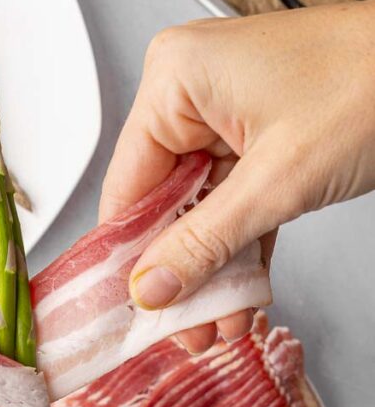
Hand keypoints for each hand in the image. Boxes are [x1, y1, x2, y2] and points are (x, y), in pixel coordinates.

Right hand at [100, 1, 374, 353]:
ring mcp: (225, 112)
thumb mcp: (280, 181)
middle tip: (183, 328)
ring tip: (216, 323)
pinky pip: (234, 199)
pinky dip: (240, 244)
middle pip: (163, 201)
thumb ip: (206, 242)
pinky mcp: (256, 134)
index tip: (128, 310)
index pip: (127, 185)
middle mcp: (192, 90)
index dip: (127, 255)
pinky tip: (239, 292)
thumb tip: (151, 286)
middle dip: (179, 270)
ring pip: (200, 208)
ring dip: (212, 267)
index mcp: (176, 78)